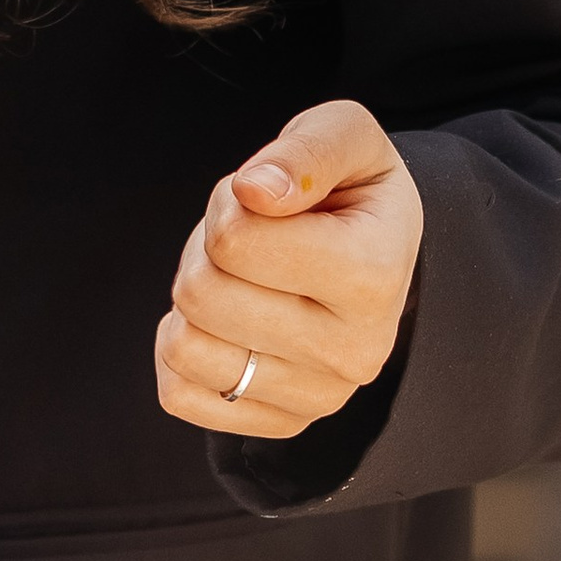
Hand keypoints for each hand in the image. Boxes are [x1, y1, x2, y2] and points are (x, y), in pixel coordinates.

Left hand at [154, 98, 423, 444]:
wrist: (381, 258)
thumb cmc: (352, 192)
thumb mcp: (347, 137)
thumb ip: (305, 150)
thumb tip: (253, 191)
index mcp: (373, 276)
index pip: (234, 241)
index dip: (227, 205)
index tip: (264, 203)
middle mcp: (353, 352)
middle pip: (201, 294)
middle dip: (207, 251)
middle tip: (248, 240)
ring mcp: (318, 397)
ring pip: (184, 348)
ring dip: (194, 299)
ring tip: (241, 279)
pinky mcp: (280, 423)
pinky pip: (178, 394)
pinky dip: (182, 350)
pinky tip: (222, 324)